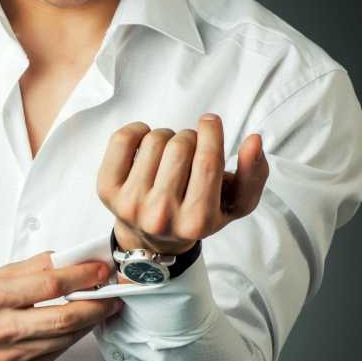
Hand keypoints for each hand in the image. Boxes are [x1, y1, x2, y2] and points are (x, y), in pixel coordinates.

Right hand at [0, 252, 123, 360]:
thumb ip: (35, 266)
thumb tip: (72, 258)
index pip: (50, 285)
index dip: (83, 276)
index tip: (102, 269)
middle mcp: (2, 329)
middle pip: (65, 317)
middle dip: (98, 303)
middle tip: (115, 291)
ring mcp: (14, 355)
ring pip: (68, 336)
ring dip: (92, 319)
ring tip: (104, 303)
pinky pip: (59, 349)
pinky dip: (74, 334)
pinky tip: (81, 321)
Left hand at [96, 113, 268, 258]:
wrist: (151, 238)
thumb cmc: (196, 215)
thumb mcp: (234, 204)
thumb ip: (254, 175)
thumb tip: (254, 141)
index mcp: (196, 221)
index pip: (207, 162)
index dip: (211, 133)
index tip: (210, 121)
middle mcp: (161, 216)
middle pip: (180, 146)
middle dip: (189, 137)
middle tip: (188, 148)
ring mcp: (130, 204)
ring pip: (154, 139)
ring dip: (165, 136)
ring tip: (168, 153)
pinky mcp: (107, 190)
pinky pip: (122, 139)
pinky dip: (136, 130)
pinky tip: (145, 142)